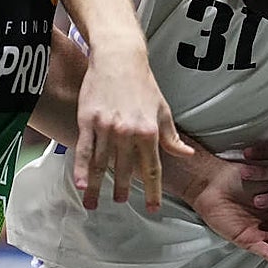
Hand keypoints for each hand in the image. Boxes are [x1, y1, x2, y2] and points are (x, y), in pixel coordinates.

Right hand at [73, 53, 193, 211]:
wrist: (119, 58)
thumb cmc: (143, 84)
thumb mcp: (163, 109)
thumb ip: (171, 136)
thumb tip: (186, 154)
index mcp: (149, 131)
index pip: (152, 168)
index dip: (153, 190)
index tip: (153, 208)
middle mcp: (128, 132)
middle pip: (126, 170)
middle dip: (124, 189)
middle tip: (121, 202)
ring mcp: (106, 127)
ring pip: (102, 164)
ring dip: (98, 187)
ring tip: (94, 203)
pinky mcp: (88, 120)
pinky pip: (84, 150)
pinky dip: (81, 170)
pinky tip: (81, 185)